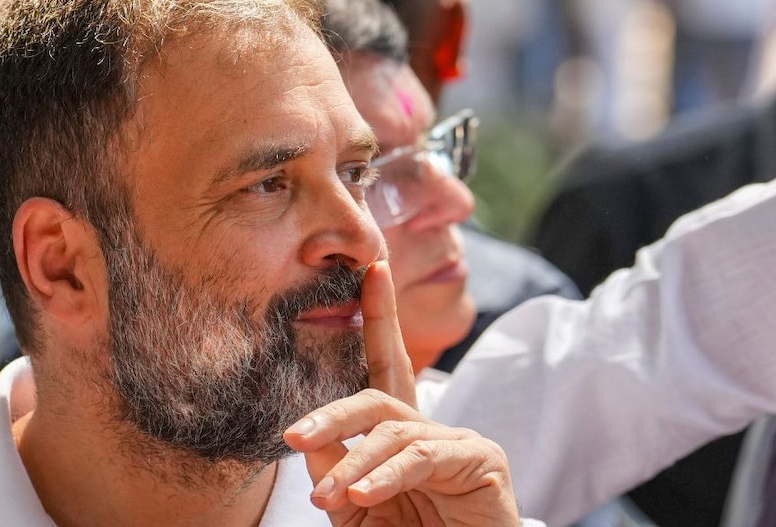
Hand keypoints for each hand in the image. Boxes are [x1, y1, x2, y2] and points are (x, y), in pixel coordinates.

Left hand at [284, 261, 519, 525]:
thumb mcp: (356, 508)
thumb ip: (334, 471)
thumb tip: (307, 436)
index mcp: (401, 433)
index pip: (385, 365)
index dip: (379, 316)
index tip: (371, 271)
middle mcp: (430, 427)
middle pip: (377, 398)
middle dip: (333, 414)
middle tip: (293, 435)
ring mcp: (459, 439)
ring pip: (394, 432)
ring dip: (353, 466)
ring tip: (327, 497)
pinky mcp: (482, 460)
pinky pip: (423, 458)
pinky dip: (388, 475)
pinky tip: (365, 494)